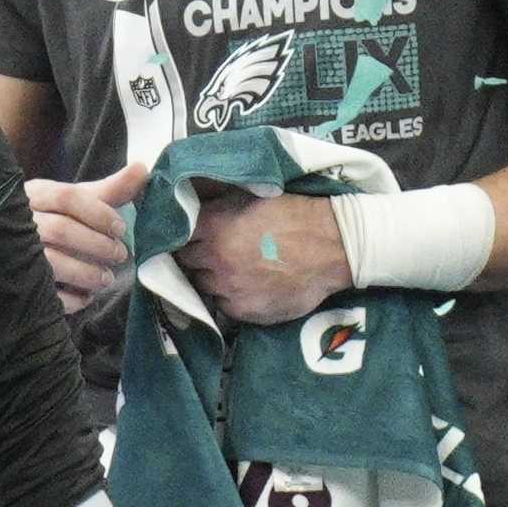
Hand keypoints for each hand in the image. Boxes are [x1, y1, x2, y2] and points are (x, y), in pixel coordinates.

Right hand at [28, 163, 146, 312]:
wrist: (13, 245)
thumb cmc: (53, 217)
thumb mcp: (77, 201)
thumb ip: (110, 189)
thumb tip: (142, 169)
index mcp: (36, 195)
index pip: (67, 197)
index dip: (98, 213)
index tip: (120, 228)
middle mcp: (22, 222)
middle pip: (60, 230)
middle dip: (96, 245)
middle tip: (120, 255)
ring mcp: (16, 252)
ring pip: (50, 263)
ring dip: (85, 273)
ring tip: (106, 279)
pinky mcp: (17, 282)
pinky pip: (43, 293)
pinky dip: (68, 298)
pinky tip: (84, 297)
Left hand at [173, 187, 351, 324]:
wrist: (330, 244)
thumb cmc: (292, 213)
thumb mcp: (248, 195)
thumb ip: (214, 203)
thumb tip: (189, 204)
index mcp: (212, 226)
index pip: (177, 236)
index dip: (186, 236)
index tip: (193, 236)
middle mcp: (214, 259)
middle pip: (187, 263)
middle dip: (197, 258)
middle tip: (213, 253)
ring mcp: (228, 288)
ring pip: (203, 286)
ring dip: (212, 279)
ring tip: (232, 270)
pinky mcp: (244, 311)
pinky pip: (223, 306)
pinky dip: (230, 297)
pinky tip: (246, 285)